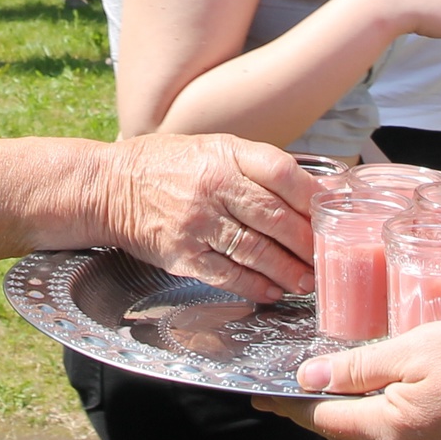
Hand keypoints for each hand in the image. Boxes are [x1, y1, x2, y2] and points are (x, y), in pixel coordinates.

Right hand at [95, 135, 315, 301]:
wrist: (108, 187)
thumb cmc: (165, 165)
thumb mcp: (212, 148)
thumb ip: (255, 166)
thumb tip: (308, 189)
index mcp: (224, 155)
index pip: (281, 173)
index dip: (312, 197)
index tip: (331, 214)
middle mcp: (213, 187)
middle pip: (274, 217)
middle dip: (307, 242)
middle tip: (329, 257)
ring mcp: (198, 222)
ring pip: (256, 250)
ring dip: (288, 270)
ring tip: (308, 281)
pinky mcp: (183, 253)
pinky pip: (227, 274)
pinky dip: (254, 286)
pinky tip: (272, 291)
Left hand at [261, 322, 440, 439]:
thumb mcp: (414, 350)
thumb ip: (358, 367)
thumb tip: (309, 378)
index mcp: (385, 430)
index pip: (320, 420)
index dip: (288, 406)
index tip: (258, 397)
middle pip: (342, 436)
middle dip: (320, 413)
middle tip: (302, 388)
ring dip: (354, 421)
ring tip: (344, 392)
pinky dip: (385, 429)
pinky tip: (393, 406)